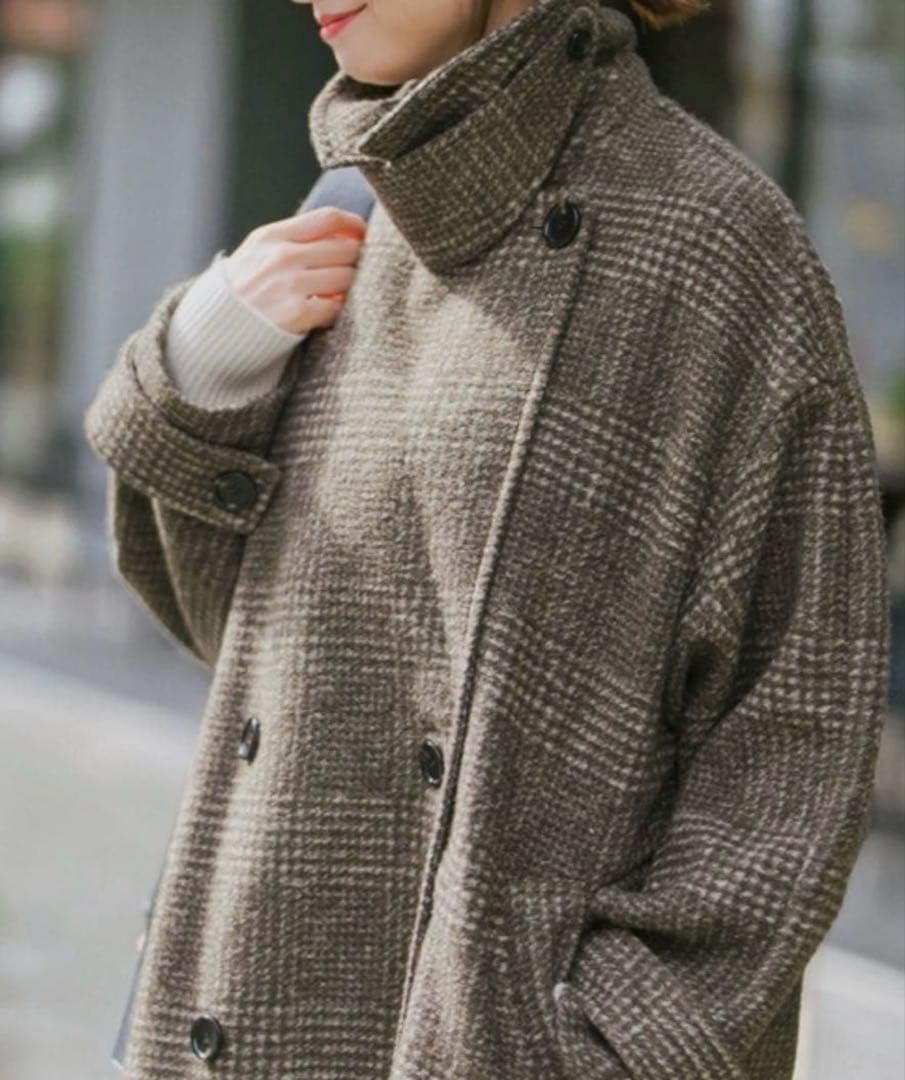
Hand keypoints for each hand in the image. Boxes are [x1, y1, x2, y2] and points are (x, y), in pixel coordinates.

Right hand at [222, 205, 366, 334]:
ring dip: (349, 287)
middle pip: (344, 249)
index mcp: (273, 236)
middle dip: (356, 260)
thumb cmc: (242, 290)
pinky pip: (335, 308)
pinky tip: (325, 313)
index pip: (329, 218)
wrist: (213, 329)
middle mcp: (282, 256)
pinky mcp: (297, 314)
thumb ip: (293, 239)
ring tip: (338, 293)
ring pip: (346, 278)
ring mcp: (290, 285)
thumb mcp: (257, 252)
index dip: (354, 224)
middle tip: (353, 271)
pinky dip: (336, 311)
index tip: (363, 235)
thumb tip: (343, 235)